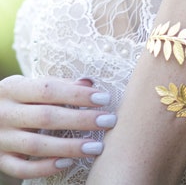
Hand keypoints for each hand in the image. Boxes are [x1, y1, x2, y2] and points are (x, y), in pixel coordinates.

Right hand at [0, 75, 115, 179]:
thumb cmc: (22, 98)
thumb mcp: (33, 86)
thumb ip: (60, 85)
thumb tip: (89, 82)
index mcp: (13, 88)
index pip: (49, 89)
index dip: (78, 95)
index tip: (105, 99)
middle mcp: (4, 113)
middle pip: (46, 117)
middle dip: (81, 120)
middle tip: (109, 121)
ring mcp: (0, 138)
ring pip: (36, 146)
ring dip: (70, 147)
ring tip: (97, 147)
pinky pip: (21, 169)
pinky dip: (45, 168)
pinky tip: (68, 163)